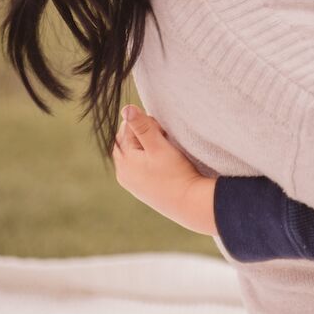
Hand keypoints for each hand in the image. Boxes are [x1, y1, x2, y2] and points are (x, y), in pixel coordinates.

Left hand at [112, 104, 218, 235]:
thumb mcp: (159, 146)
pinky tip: (164, 162)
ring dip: (147, 146)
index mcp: (124, 161)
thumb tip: (126, 108)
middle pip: (127, 141)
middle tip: (164, 137)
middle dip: (143, 134)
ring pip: (134, 153)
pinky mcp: (142, 188)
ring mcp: (132, 182)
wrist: (190, 204)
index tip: (161, 129)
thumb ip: (142, 126)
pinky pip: (139, 165)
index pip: (125, 130)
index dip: (143, 123)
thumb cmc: (176, 174)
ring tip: (166, 150)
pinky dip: (149, 158)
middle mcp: (123, 173)